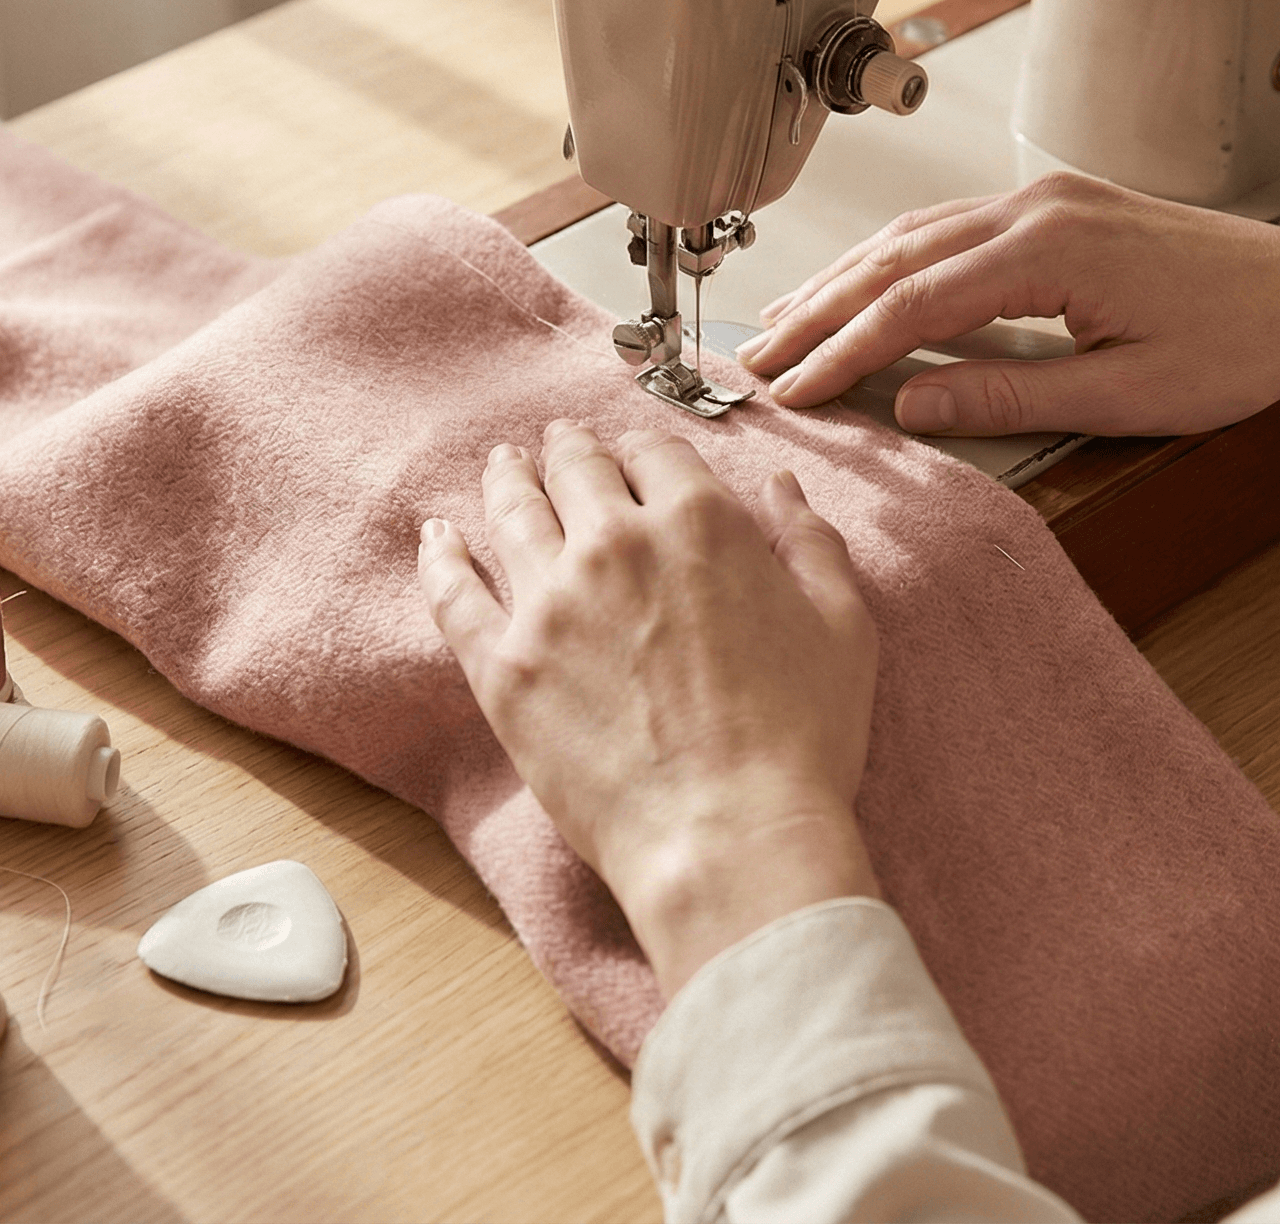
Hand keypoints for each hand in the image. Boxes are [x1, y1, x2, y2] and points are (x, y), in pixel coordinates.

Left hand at [417, 420, 879, 997]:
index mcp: (699, 522)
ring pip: (512, 512)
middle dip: (568, 449)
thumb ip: (812, 542)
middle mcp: (615, 543)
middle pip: (575, 468)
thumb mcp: (842, 626)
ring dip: (507, 478)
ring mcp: (549, 602)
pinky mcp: (503, 666)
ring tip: (503, 465)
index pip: (654, 452)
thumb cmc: (800, 740)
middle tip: (556, 444)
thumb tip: (784, 486)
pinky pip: (454, 592)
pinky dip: (441, 556)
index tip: (637, 459)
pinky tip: (437, 534)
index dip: (644, 451)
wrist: (728, 835)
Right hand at [736, 172, 1279, 436]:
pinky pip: (944, 228)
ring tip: (785, 322)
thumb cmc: (1238, 341)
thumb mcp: (1124, 393)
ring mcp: (1041, 200)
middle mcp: (1036, 209)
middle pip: (894, 259)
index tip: (794, 387)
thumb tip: (912, 403)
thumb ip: (1008, 395)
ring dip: (841, 281)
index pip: (913, 303)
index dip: (842, 350)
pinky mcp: (1051, 208)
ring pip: (911, 235)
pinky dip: (887, 262)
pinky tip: (857, 285)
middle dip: (819, 310)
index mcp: (1051, 249)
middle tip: (759, 354)